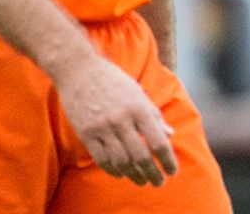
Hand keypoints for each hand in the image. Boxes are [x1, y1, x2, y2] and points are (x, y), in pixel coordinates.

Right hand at [53, 55, 178, 186]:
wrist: (77, 68)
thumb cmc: (111, 80)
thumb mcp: (137, 92)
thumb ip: (153, 114)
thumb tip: (170, 134)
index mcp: (138, 108)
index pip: (159, 143)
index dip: (168, 161)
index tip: (172, 171)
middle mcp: (121, 119)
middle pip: (141, 157)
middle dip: (153, 174)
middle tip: (158, 182)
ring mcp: (101, 126)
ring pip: (122, 161)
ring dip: (134, 176)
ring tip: (141, 181)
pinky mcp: (85, 132)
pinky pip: (101, 159)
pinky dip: (113, 170)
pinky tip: (120, 174)